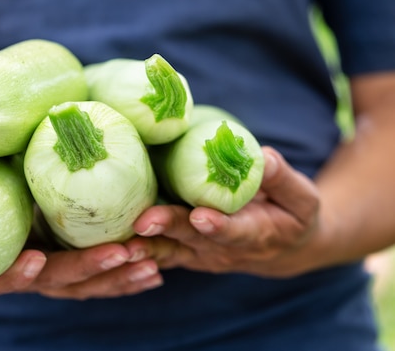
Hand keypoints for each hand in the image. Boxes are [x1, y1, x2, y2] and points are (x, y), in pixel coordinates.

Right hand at [0, 125, 162, 299]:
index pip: (0, 274)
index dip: (17, 272)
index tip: (36, 259)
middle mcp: (15, 265)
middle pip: (54, 282)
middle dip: (89, 272)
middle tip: (126, 253)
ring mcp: (42, 260)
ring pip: (82, 283)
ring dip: (117, 277)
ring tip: (153, 264)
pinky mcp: (63, 249)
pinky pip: (95, 270)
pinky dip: (122, 273)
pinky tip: (156, 267)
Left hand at [125, 146, 322, 277]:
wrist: (282, 249)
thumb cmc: (292, 215)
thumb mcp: (302, 198)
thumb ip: (283, 180)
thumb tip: (263, 156)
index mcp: (257, 235)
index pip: (236, 232)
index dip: (219, 226)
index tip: (201, 216)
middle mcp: (224, 250)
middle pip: (192, 239)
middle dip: (168, 228)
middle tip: (145, 220)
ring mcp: (201, 255)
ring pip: (169, 250)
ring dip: (144, 246)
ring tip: (119, 241)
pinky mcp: (184, 252)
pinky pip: (159, 251)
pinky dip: (137, 249)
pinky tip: (110, 242)